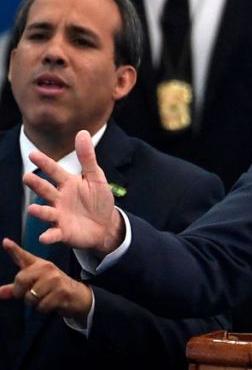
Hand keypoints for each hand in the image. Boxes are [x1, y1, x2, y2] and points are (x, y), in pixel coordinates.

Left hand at [0, 238, 92, 320]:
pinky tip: (52, 303)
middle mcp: (47, 268)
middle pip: (20, 280)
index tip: (5, 242)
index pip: (24, 256)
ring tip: (46, 298)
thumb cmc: (53, 288)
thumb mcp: (35, 285)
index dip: (13, 249)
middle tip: (33, 293)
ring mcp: (55, 279)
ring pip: (30, 296)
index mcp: (39, 265)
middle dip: (22, 293)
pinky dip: (44, 308)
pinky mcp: (61, 291)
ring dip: (35, 303)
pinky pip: (41, 305)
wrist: (77, 295)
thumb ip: (16, 288)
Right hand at [25, 130, 123, 255]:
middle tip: (27, 177)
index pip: (54, 171)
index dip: (45, 163)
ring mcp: (59, 215)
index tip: (33, 154)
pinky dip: (48, 235)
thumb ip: (87, 157)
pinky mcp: (63, 231)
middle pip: (46, 190)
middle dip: (36, 184)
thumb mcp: (96, 177)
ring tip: (33, 209)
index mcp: (68, 183)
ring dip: (39, 211)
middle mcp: (59, 198)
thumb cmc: (98, 200)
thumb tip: (82, 132)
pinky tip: (43, 237)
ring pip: (46, 212)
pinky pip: (54, 233)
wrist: (106, 225)